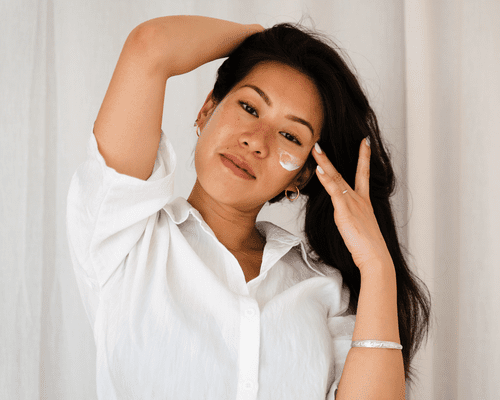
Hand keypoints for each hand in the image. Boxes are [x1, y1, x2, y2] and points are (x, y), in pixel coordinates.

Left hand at [312, 139, 393, 273]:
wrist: (375, 257)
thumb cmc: (368, 247)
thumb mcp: (361, 227)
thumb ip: (353, 217)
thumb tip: (346, 217)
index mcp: (364, 201)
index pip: (364, 174)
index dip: (364, 157)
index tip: (365, 142)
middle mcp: (358, 199)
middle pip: (342, 172)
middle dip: (330, 157)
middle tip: (321, 143)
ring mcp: (352, 203)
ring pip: (335, 178)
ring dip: (323, 163)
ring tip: (315, 149)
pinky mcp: (345, 211)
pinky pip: (334, 191)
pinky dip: (326, 180)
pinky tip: (319, 170)